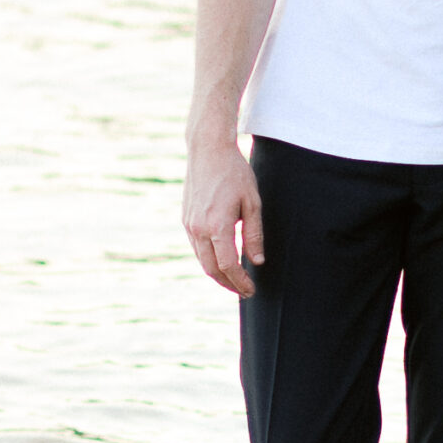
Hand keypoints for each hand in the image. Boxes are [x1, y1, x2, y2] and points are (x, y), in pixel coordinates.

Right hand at [183, 132, 264, 295]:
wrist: (208, 150)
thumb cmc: (235, 173)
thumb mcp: (252, 203)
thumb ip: (254, 234)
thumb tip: (256, 262)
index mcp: (217, 226)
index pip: (229, 265)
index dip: (240, 282)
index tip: (251, 290)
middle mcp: (199, 228)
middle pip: (211, 269)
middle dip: (228, 284)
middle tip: (244, 292)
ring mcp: (189, 224)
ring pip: (201, 260)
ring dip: (217, 274)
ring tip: (234, 281)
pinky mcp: (186, 219)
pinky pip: (196, 247)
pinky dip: (209, 259)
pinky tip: (222, 260)